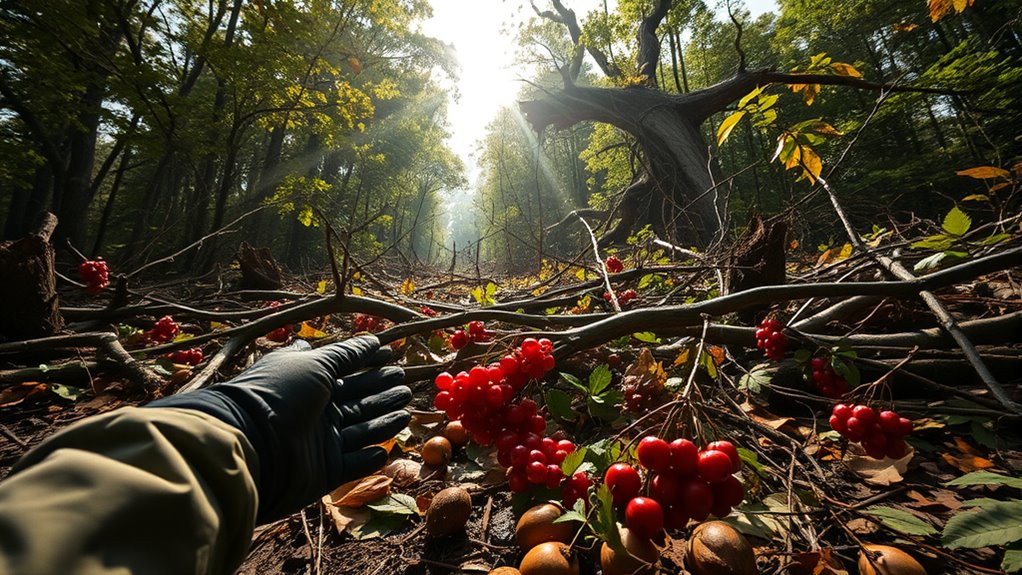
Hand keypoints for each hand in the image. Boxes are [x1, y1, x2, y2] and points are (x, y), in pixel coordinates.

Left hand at [149, 335, 410, 522]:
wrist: (252, 445)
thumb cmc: (280, 395)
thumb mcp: (314, 364)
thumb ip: (345, 354)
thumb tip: (372, 339)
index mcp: (310, 383)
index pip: (346, 370)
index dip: (369, 362)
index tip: (393, 355)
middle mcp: (316, 411)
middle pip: (357, 400)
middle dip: (382, 392)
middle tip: (405, 385)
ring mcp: (321, 442)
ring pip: (361, 430)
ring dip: (384, 422)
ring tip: (407, 412)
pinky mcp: (325, 471)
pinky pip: (353, 463)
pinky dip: (369, 458)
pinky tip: (385, 449)